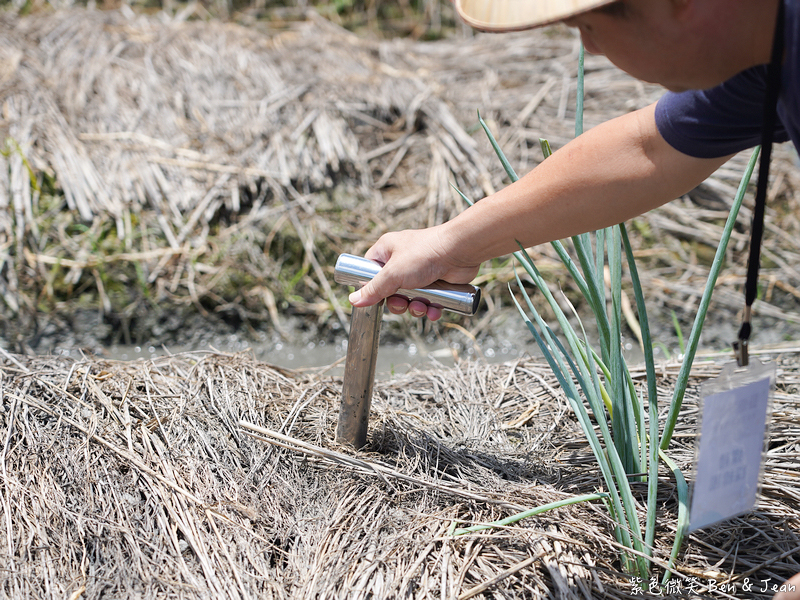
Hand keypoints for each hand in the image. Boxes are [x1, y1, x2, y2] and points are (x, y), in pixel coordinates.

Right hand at [348, 226, 479, 320]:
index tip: (375, 296)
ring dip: (415, 308)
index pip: (370, 269)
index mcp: (388, 250)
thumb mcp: (393, 274)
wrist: (461, 251)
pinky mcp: (437, 282)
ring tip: (422, 306)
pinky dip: (431, 309)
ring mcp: (421, 272)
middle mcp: (403, 260)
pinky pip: (428, 301)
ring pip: (410, 298)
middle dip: (397, 303)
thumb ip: (373, 289)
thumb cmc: (425, 253)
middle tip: (402, 303)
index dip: (371, 285)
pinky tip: (435, 311)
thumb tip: (353, 300)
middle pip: (390, 290)